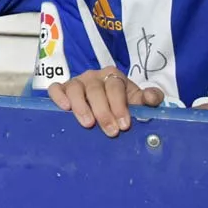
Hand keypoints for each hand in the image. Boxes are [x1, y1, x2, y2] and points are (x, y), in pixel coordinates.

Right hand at [48, 68, 164, 136]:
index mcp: (113, 76)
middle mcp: (94, 77)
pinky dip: (59, 96)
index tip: (124, 124)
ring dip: (81, 106)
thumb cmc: (122, 104)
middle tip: (111, 131)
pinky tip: (64, 108)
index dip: (120, 105)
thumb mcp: (137, 101)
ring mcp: (77, 82)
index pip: (115, 87)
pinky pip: (56, 89)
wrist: (106, 105)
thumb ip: (148, 99)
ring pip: (75, 88)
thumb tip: (152, 98)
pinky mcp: (62, 90)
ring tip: (88, 124)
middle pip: (95, 90)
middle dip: (103, 111)